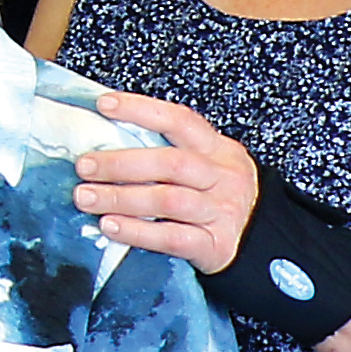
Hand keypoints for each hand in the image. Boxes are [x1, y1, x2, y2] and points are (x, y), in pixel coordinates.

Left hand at [75, 88, 257, 273]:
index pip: (180, 121)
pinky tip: (110, 226)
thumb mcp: (207, 167)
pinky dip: (137, 232)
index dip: (142, 110)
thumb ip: (169, 153)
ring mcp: (221, 212)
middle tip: (84, 166)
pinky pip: (172, 238)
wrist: (266, 243)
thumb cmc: (219, 199)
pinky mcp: (215, 245)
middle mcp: (222, 177)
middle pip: (171, 163)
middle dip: (121, 163)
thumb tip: (105, 144)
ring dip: (121, 198)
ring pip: (168, 200)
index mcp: (218, 150)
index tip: (104, 105)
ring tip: (85, 197)